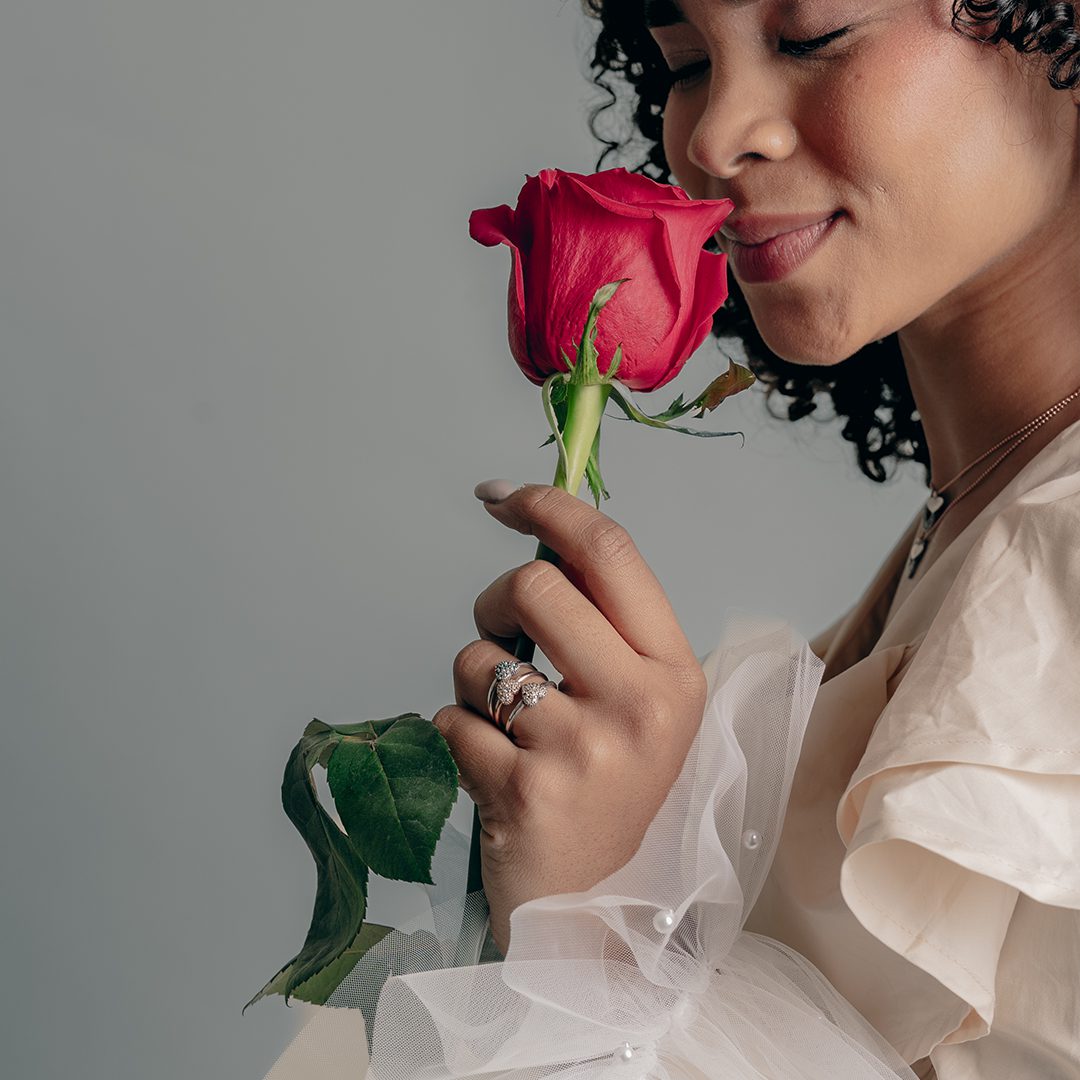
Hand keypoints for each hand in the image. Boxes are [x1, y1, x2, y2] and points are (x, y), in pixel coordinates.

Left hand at [432, 484, 707, 956]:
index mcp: (676, 672)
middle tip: (501, 635)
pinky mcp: (524, 792)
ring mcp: (583, 752)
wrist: (596, 913)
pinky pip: (450, 719)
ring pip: (478, 656)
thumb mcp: (638, 705)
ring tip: (508, 731)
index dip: (549, 507)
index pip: (612, 553)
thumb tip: (537, 535)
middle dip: (496, 599)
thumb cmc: (610, 791)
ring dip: (472, 683)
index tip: (501, 496)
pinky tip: (495, 775)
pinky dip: (457, 737)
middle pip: (536, 588)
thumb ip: (603, 625)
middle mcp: (641, 707)